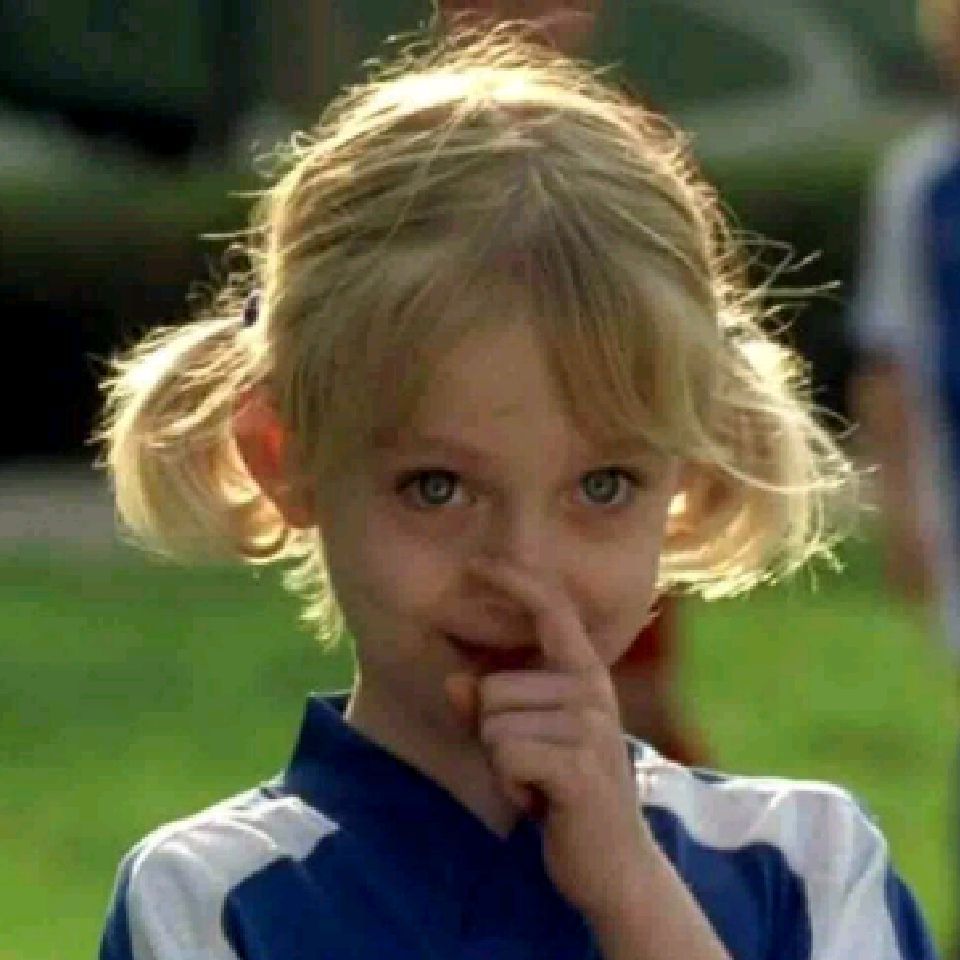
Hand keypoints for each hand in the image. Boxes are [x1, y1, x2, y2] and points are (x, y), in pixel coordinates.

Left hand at [446, 557, 653, 922]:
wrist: (612, 863)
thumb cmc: (562, 790)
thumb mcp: (523, 741)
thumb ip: (488, 708)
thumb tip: (454, 682)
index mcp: (583, 674)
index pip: (551, 611)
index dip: (515, 582)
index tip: (478, 562)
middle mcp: (591, 690)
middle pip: (492, 688)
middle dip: (494, 734)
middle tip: (533, 766)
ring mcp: (590, 726)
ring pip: (494, 723)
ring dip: (503, 763)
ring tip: (538, 782)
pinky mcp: (579, 766)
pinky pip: (505, 754)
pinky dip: (510, 783)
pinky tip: (541, 800)